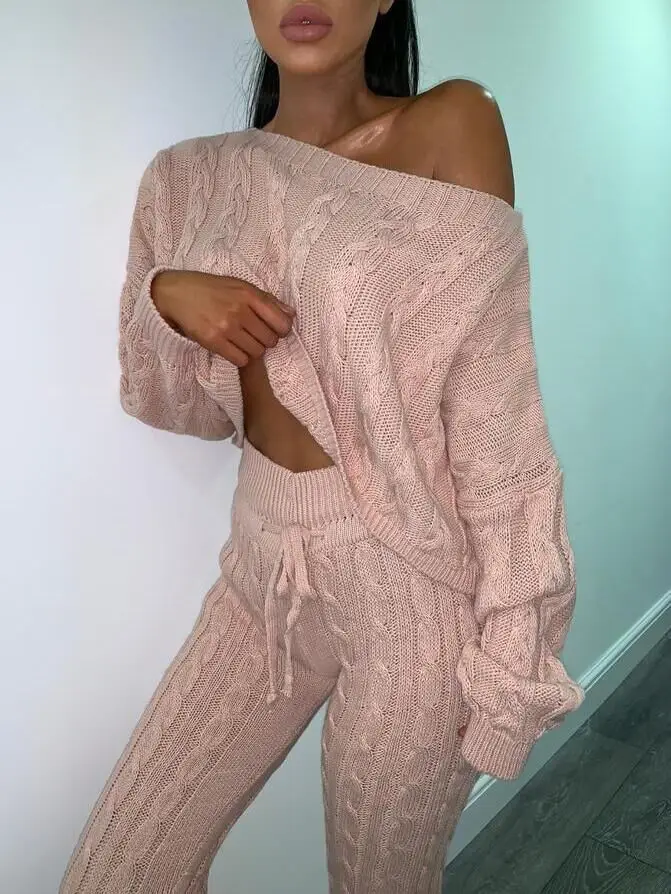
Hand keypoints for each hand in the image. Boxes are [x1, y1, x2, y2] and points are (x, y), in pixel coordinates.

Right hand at [151, 270, 295, 366]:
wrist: (176, 293)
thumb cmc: (210, 288)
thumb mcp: (239, 285)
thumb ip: (266, 300)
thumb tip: (292, 315)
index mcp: (249, 294)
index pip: (282, 323)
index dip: (282, 331)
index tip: (274, 330)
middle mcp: (240, 310)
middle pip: (270, 340)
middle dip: (265, 341)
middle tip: (254, 335)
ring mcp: (226, 326)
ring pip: (256, 352)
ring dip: (252, 350)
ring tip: (241, 341)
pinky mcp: (213, 340)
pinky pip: (240, 360)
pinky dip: (240, 358)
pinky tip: (233, 348)